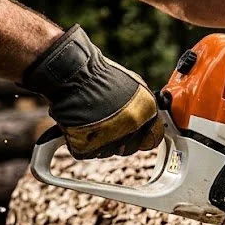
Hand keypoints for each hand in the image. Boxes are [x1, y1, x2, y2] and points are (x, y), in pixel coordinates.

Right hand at [22, 25, 163, 159]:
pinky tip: (79, 124)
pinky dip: (80, 141)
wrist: (71, 73)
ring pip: (107, 151)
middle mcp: (133, 126)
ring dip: (99, 140)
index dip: (142, 137)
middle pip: (129, 148)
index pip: (153, 139)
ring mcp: (110, 139)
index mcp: (148, 111)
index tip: (134, 133)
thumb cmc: (99, 76)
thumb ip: (142, 109)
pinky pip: (85, 151)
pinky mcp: (86, 147)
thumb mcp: (133, 88)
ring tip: (90, 119)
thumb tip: (147, 119)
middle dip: (119, 139)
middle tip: (105, 123)